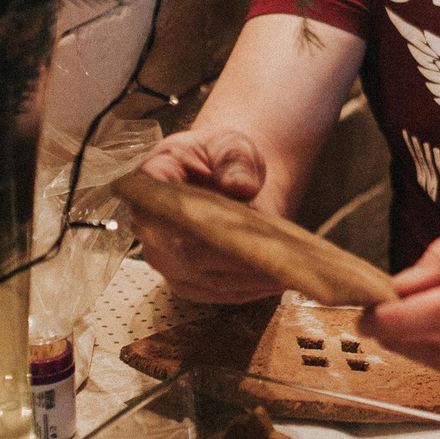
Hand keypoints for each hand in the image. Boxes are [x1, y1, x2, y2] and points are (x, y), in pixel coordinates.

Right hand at [130, 130, 285, 303]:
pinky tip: (279, 280)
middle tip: (280, 256)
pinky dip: (251, 290)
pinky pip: (219, 294)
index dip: (196, 222)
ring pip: (209, 280)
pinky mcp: (187, 282)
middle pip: (189, 253)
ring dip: (251, 279)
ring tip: (290, 270)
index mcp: (149, 185)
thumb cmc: (224, 156)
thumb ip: (234, 160)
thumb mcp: (231, 144)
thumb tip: (240, 185)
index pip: (161, 208)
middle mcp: (150, 228)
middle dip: (238, 259)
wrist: (229, 177)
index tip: (238, 228)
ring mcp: (166, 260)